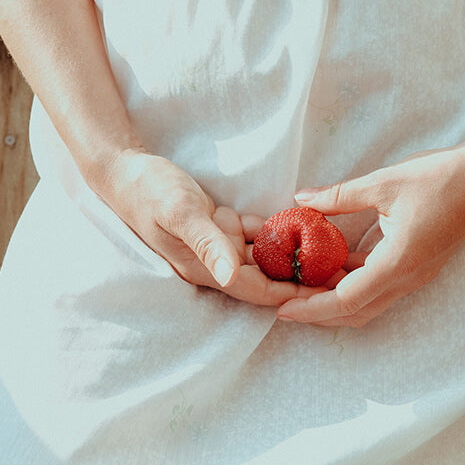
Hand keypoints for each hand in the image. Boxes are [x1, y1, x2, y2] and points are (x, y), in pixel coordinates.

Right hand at [96, 149, 324, 305]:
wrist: (124, 170)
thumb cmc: (148, 191)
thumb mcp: (179, 212)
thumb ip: (206, 243)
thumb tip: (230, 276)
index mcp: (205, 266)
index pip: (256, 289)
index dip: (291, 293)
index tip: (326, 293)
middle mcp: (215, 261)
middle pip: (265, 277)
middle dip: (300, 277)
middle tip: (340, 271)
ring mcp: (217, 244)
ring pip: (265, 255)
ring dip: (295, 253)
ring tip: (332, 250)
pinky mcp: (219, 225)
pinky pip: (256, 232)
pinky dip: (278, 228)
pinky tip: (304, 222)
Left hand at [276, 134, 464, 326]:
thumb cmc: (439, 177)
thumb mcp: (382, 183)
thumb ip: (338, 196)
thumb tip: (300, 199)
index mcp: (399, 262)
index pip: (347, 300)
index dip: (312, 309)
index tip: (282, 310)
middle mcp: (408, 278)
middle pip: (356, 312)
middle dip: (318, 312)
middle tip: (283, 302)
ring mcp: (415, 275)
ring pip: (368, 302)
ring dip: (334, 299)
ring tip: (300, 286)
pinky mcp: (417, 266)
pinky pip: (379, 286)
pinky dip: (352, 283)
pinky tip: (329, 266)